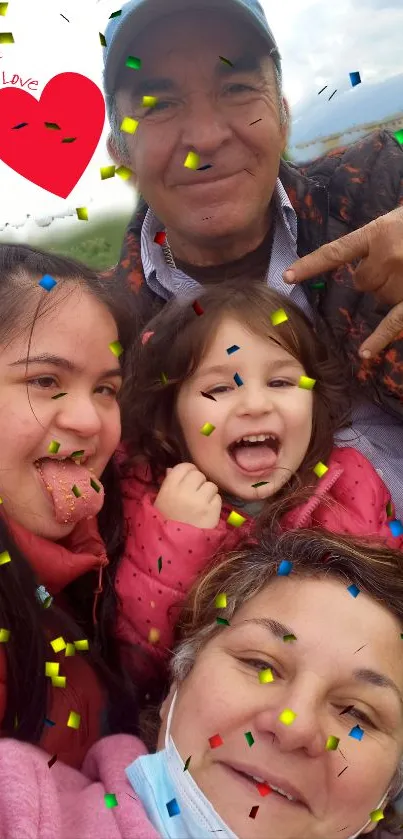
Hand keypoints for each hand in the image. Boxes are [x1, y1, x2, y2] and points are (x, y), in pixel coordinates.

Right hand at [154, 462, 221, 528]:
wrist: (174, 548)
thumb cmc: (165, 522)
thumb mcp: (160, 501)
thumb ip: (168, 483)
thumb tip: (173, 468)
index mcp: (169, 487)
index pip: (184, 467)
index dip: (188, 471)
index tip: (188, 480)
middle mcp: (185, 491)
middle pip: (199, 474)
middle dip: (199, 482)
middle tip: (195, 494)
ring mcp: (200, 502)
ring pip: (211, 485)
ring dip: (208, 493)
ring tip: (201, 504)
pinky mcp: (213, 512)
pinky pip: (218, 498)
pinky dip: (214, 504)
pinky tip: (206, 512)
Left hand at [283, 206, 402, 356]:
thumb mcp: (400, 219)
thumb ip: (379, 237)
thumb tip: (364, 266)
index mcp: (379, 232)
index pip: (336, 251)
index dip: (311, 265)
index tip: (286, 276)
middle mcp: (388, 256)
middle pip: (363, 281)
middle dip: (375, 275)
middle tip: (399, 261)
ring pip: (380, 297)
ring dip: (392, 291)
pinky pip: (394, 321)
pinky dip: (380, 337)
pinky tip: (366, 353)